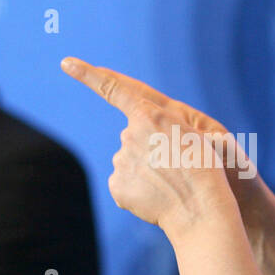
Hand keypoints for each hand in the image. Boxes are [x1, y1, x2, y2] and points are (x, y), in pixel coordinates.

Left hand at [60, 56, 244, 238]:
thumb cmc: (208, 170)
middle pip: (133, 134)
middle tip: (178, 165)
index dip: (88, 74)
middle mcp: (130, 135)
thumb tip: (133, 133)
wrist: (201, 210)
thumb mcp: (198, 132)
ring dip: (148, 170)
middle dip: (150, 147)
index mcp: (150, 115)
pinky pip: (125, 183)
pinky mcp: (117, 186)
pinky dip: (139, 190)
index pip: (114, 89)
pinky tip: (158, 198)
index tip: (66, 63)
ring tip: (173, 183)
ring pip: (130, 160)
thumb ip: (164, 124)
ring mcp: (121, 162)